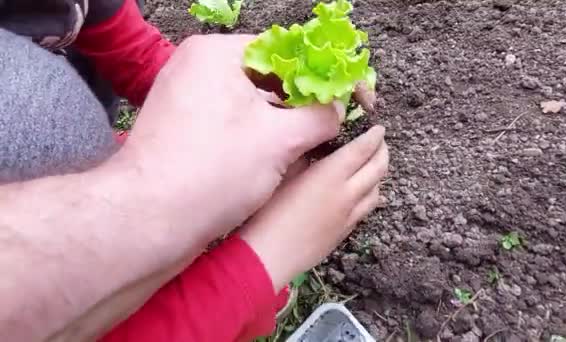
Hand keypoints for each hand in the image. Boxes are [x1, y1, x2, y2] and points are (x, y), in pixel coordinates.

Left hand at [111, 34, 343, 261]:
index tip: (351, 97)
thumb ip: (320, 116)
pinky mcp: (182, 126)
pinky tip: (278, 156)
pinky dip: (257, 134)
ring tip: (310, 143)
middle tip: (333, 124)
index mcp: (217, 54)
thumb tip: (338, 110)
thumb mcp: (282, 140)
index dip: (324, 75)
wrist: (148, 220)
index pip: (286, 51)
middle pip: (267, 76)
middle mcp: (197, 67)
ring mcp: (186, 97)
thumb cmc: (213, 172)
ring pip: (250, 102)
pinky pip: (230, 121)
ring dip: (282, 120)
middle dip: (303, 101)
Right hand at [240, 126, 388, 291]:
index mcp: (331, 174)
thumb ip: (304, 156)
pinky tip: (362, 195)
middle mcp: (347, 194)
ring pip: (376, 191)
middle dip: (383, 152)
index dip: (374, 137)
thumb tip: (315, 145)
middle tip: (381, 143)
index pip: (362, 150)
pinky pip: (366, 209)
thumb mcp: (283, 174)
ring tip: (372, 167)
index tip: (379, 128)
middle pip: (377, 169)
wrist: (269, 256)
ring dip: (378, 176)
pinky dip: (370, 196)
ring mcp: (349, 216)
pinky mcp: (344, 233)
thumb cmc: (268, 213)